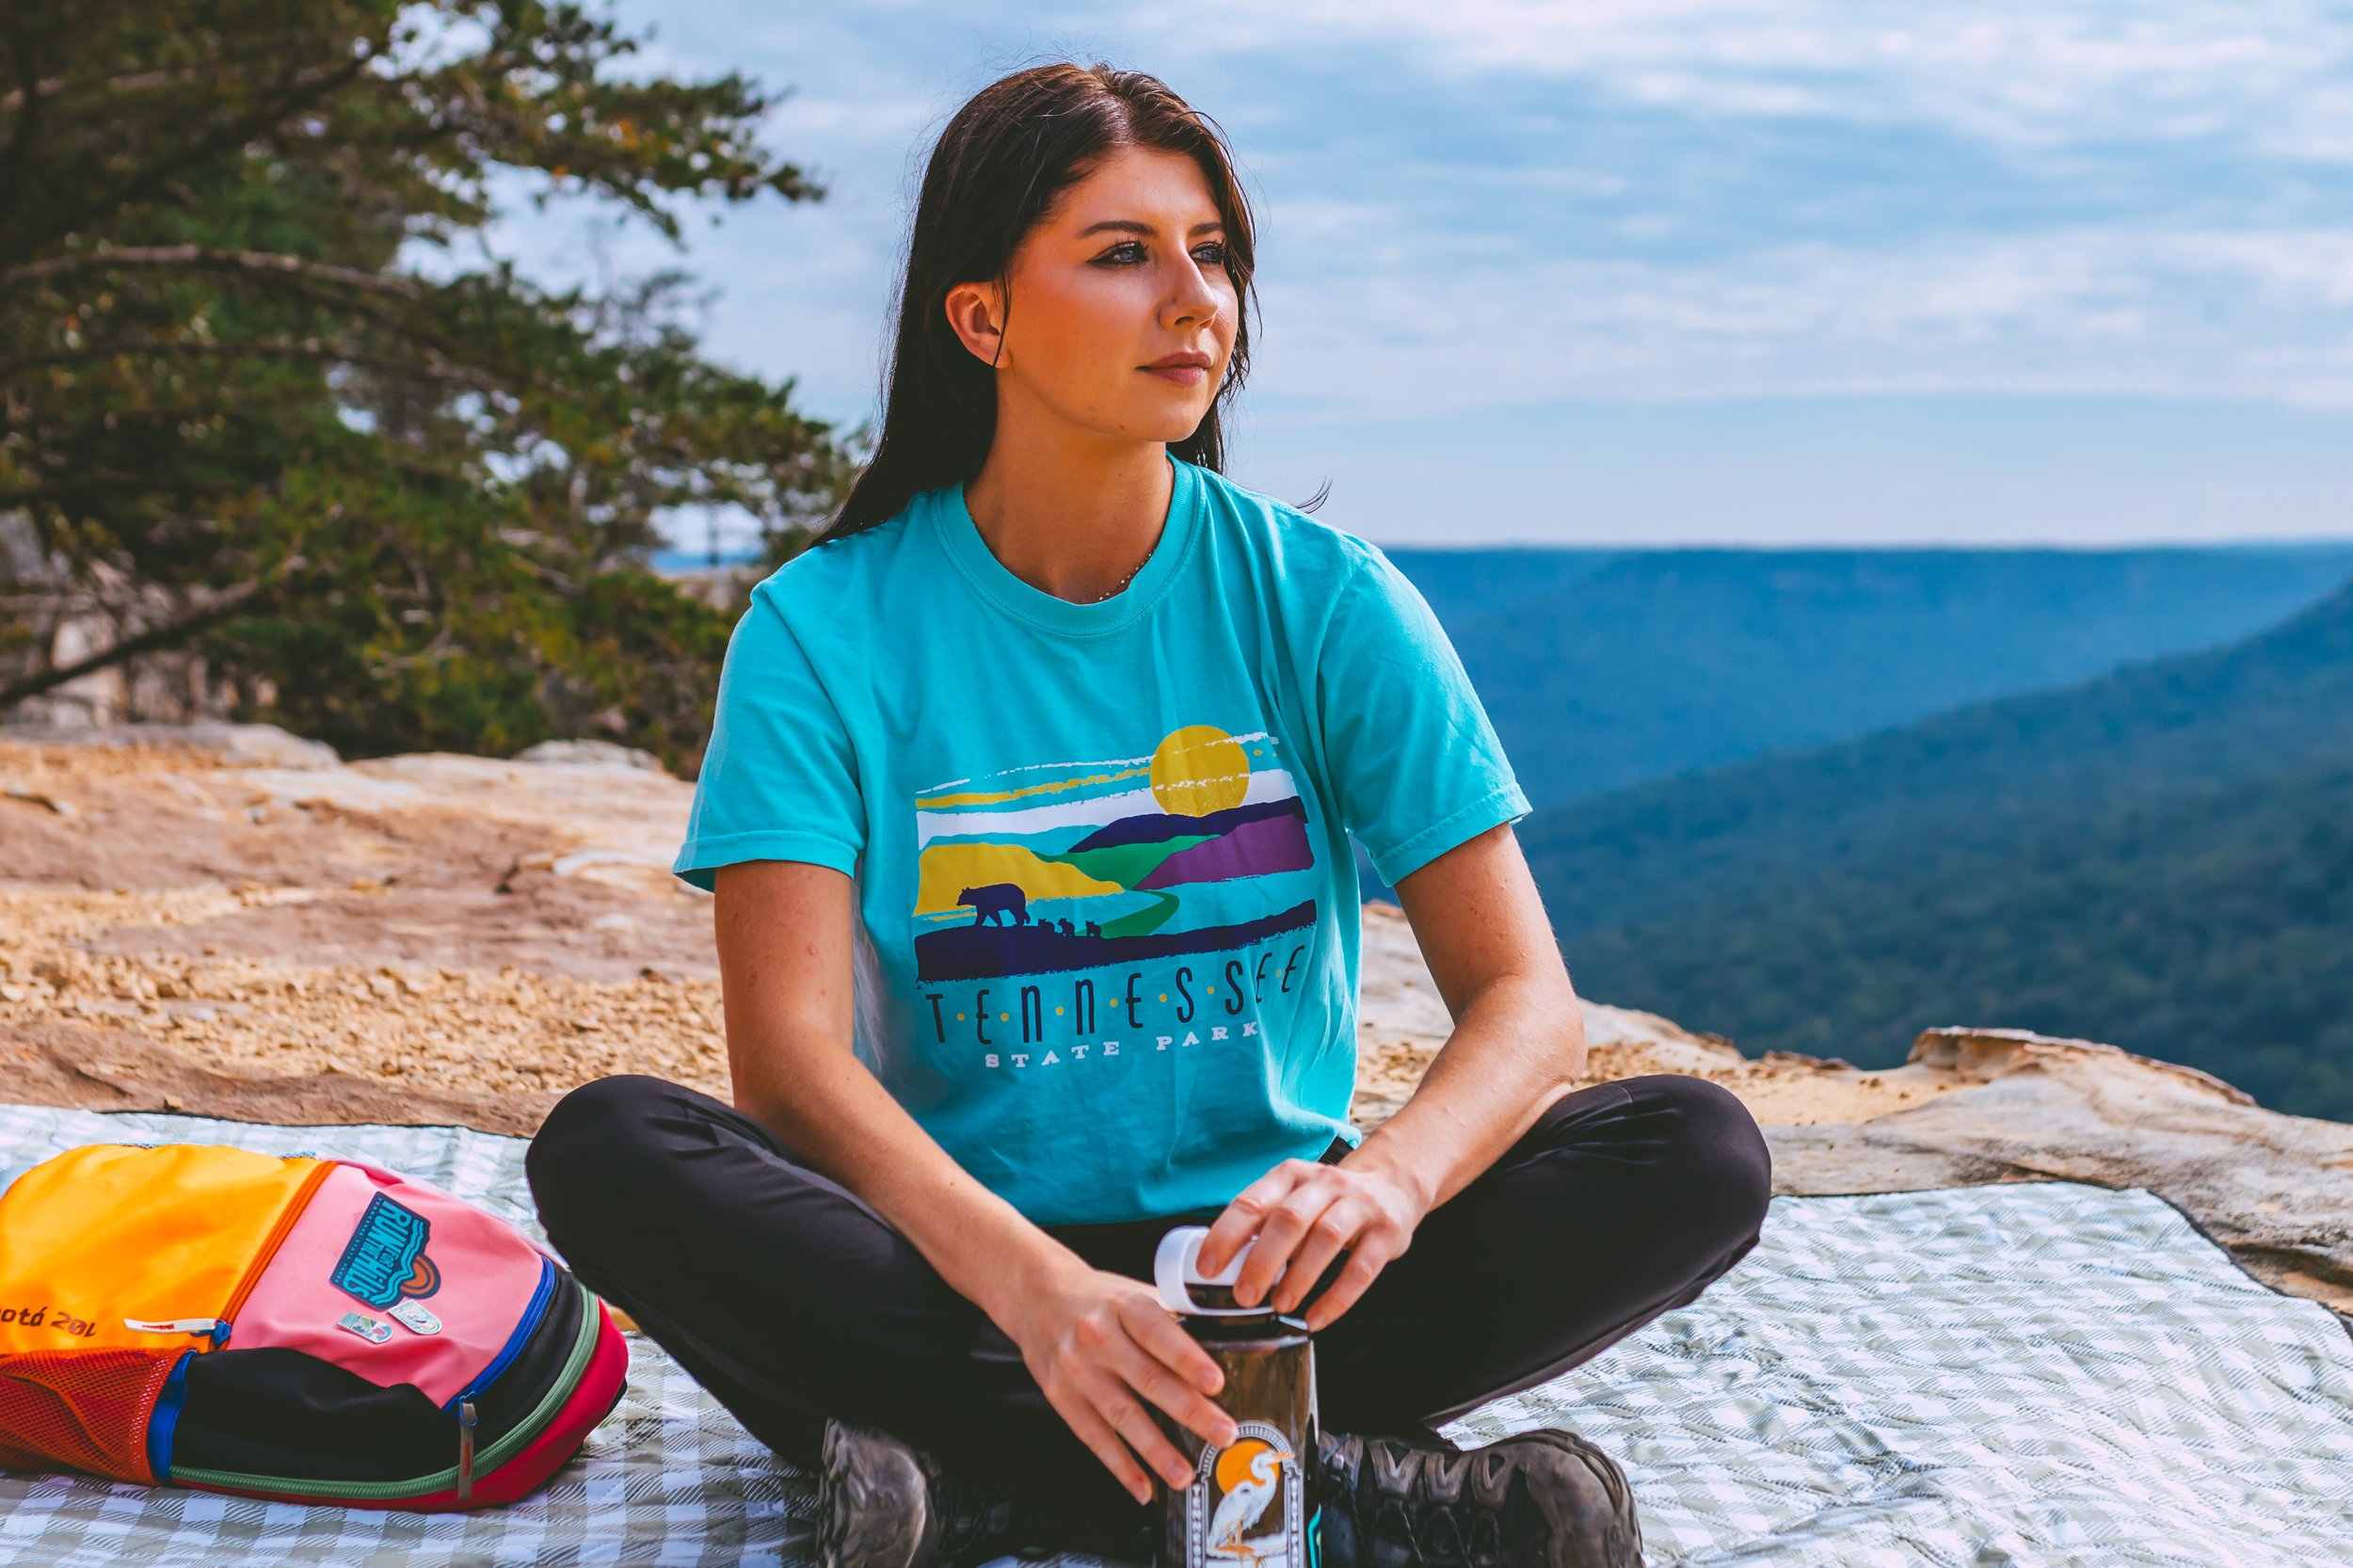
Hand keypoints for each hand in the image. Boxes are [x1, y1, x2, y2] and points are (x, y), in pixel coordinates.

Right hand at [997, 1254, 1241, 1504]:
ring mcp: (1077, 1369)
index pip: (1158, 1332)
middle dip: (1189, 1411)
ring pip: (1121, 1415)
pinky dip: (1120, 1465)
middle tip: (1221, 1434)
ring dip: (1155, 1450)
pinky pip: (1093, 1436)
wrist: (1036, 1296)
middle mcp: (1098, 1337)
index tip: (1215, 1383)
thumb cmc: (1096, 1298)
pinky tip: (1143, 1485)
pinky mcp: (1061, 1396)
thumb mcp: (1133, 1293)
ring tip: (1183, 1474)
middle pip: (1147, 1378)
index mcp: (1123, 1305)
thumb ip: (1171, 1320)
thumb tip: (1221, 1350)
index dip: (1187, 1359)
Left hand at [1196, 1156, 1428, 1331]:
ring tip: (1280, 1307)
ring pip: (1325, 1238)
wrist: (1394, 1183)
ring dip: (1299, 1276)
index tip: (1207, 1268)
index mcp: (1291, 1176)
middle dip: (1262, 1260)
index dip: (1227, 1235)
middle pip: (1288, 1219)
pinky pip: (1362, 1268)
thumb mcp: (1296, 1197)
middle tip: (1244, 1296)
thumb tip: (1224, 1266)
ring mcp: (1359, 1205)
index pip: (1252, 1202)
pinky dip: (1338, 1297)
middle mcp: (1325, 1184)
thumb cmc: (1330, 1200)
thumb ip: (1266, 1223)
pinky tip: (1317, 1318)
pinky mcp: (1387, 1231)